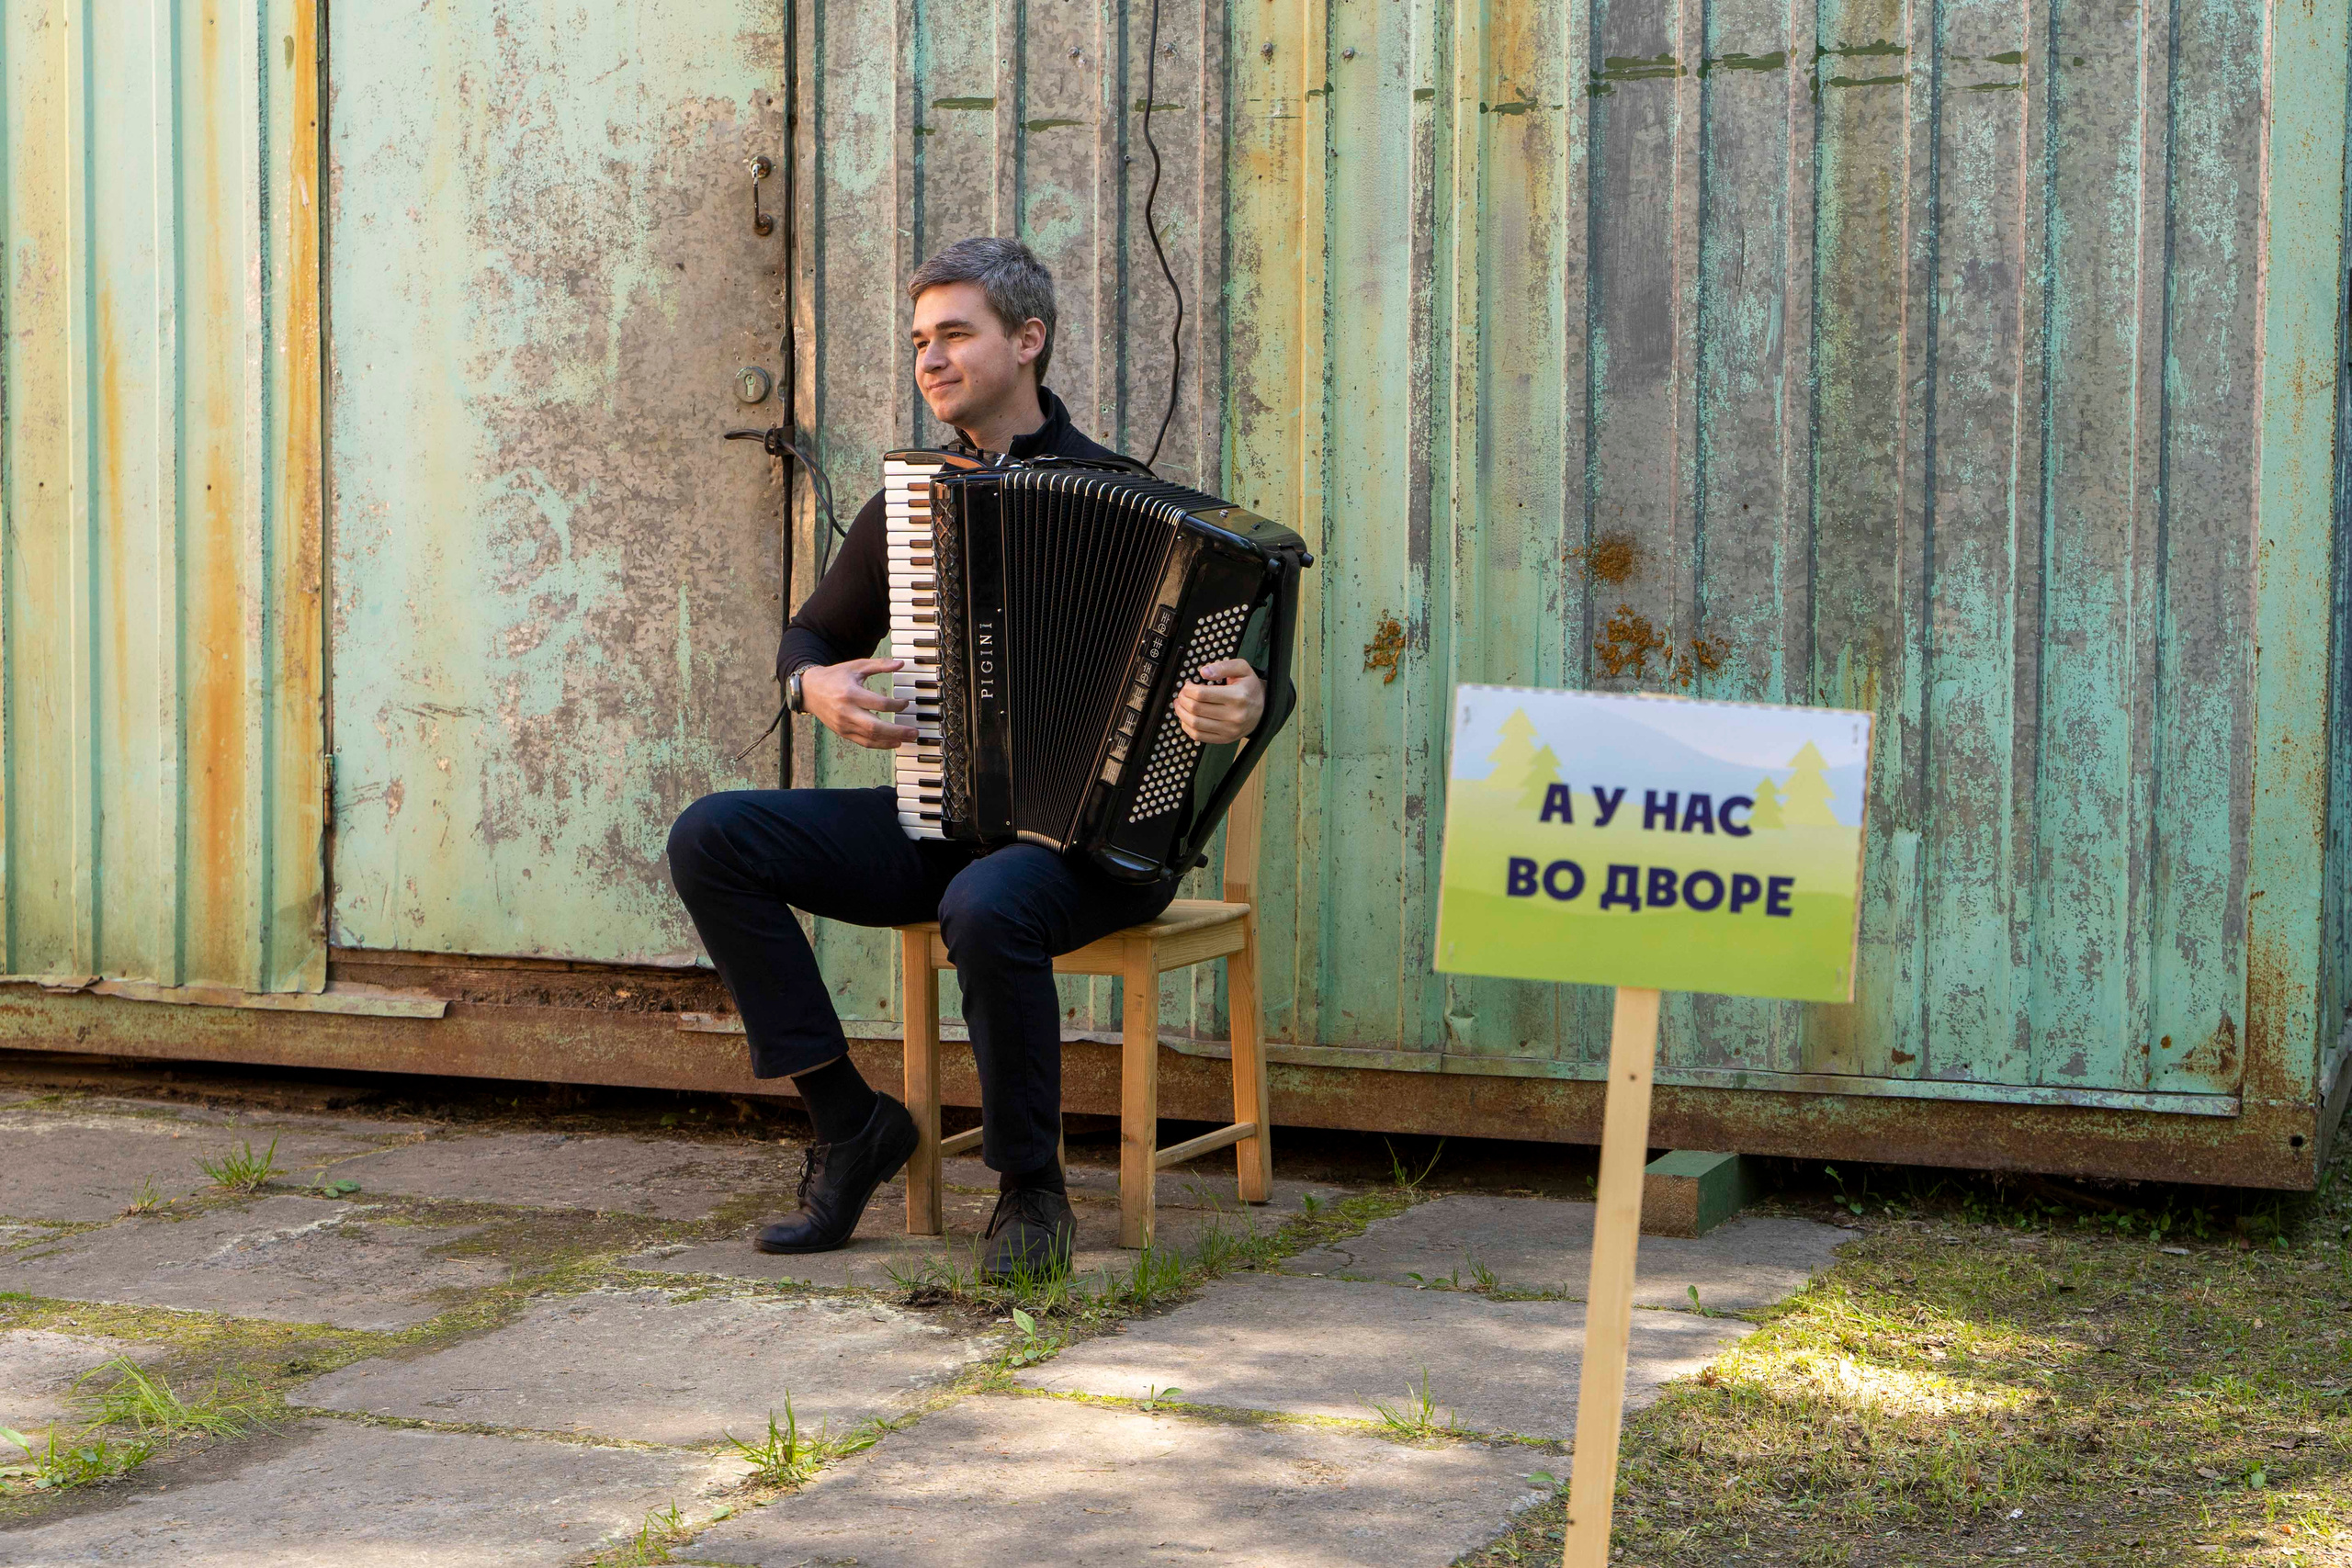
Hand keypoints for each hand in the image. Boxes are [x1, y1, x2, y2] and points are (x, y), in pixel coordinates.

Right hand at [802, 658, 918, 748]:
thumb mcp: (856, 666)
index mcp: (851, 694)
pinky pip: (864, 742)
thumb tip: (900, 664)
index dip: (896, 705)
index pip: (879, 704)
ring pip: (870, 738)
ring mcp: (844, 725)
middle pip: (875, 727)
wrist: (810, 690)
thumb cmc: (835, 677)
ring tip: (907, 738)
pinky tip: (893, 743)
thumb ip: (879, 665)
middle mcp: (846, 712)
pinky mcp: (843, 733)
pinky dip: (880, 744)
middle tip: (914, 732)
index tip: (905, 703)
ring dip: (891, 740)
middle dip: (897, 731)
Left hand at [1174, 658, 1264, 744]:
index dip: (1188, 689)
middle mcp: (1234, 715)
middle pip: (1196, 709)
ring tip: (1181, 705)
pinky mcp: (1225, 739)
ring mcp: (1229, 730)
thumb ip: (1223, 666)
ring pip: (1194, 723)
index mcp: (1237, 696)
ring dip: (1181, 713)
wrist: (1264, 709)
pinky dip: (1187, 727)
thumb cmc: (1250, 688)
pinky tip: (1186, 718)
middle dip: (1183, 699)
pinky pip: (1199, 736)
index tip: (1187, 685)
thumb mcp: (1242, 669)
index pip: (1202, 694)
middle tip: (1182, 694)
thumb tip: (1204, 672)